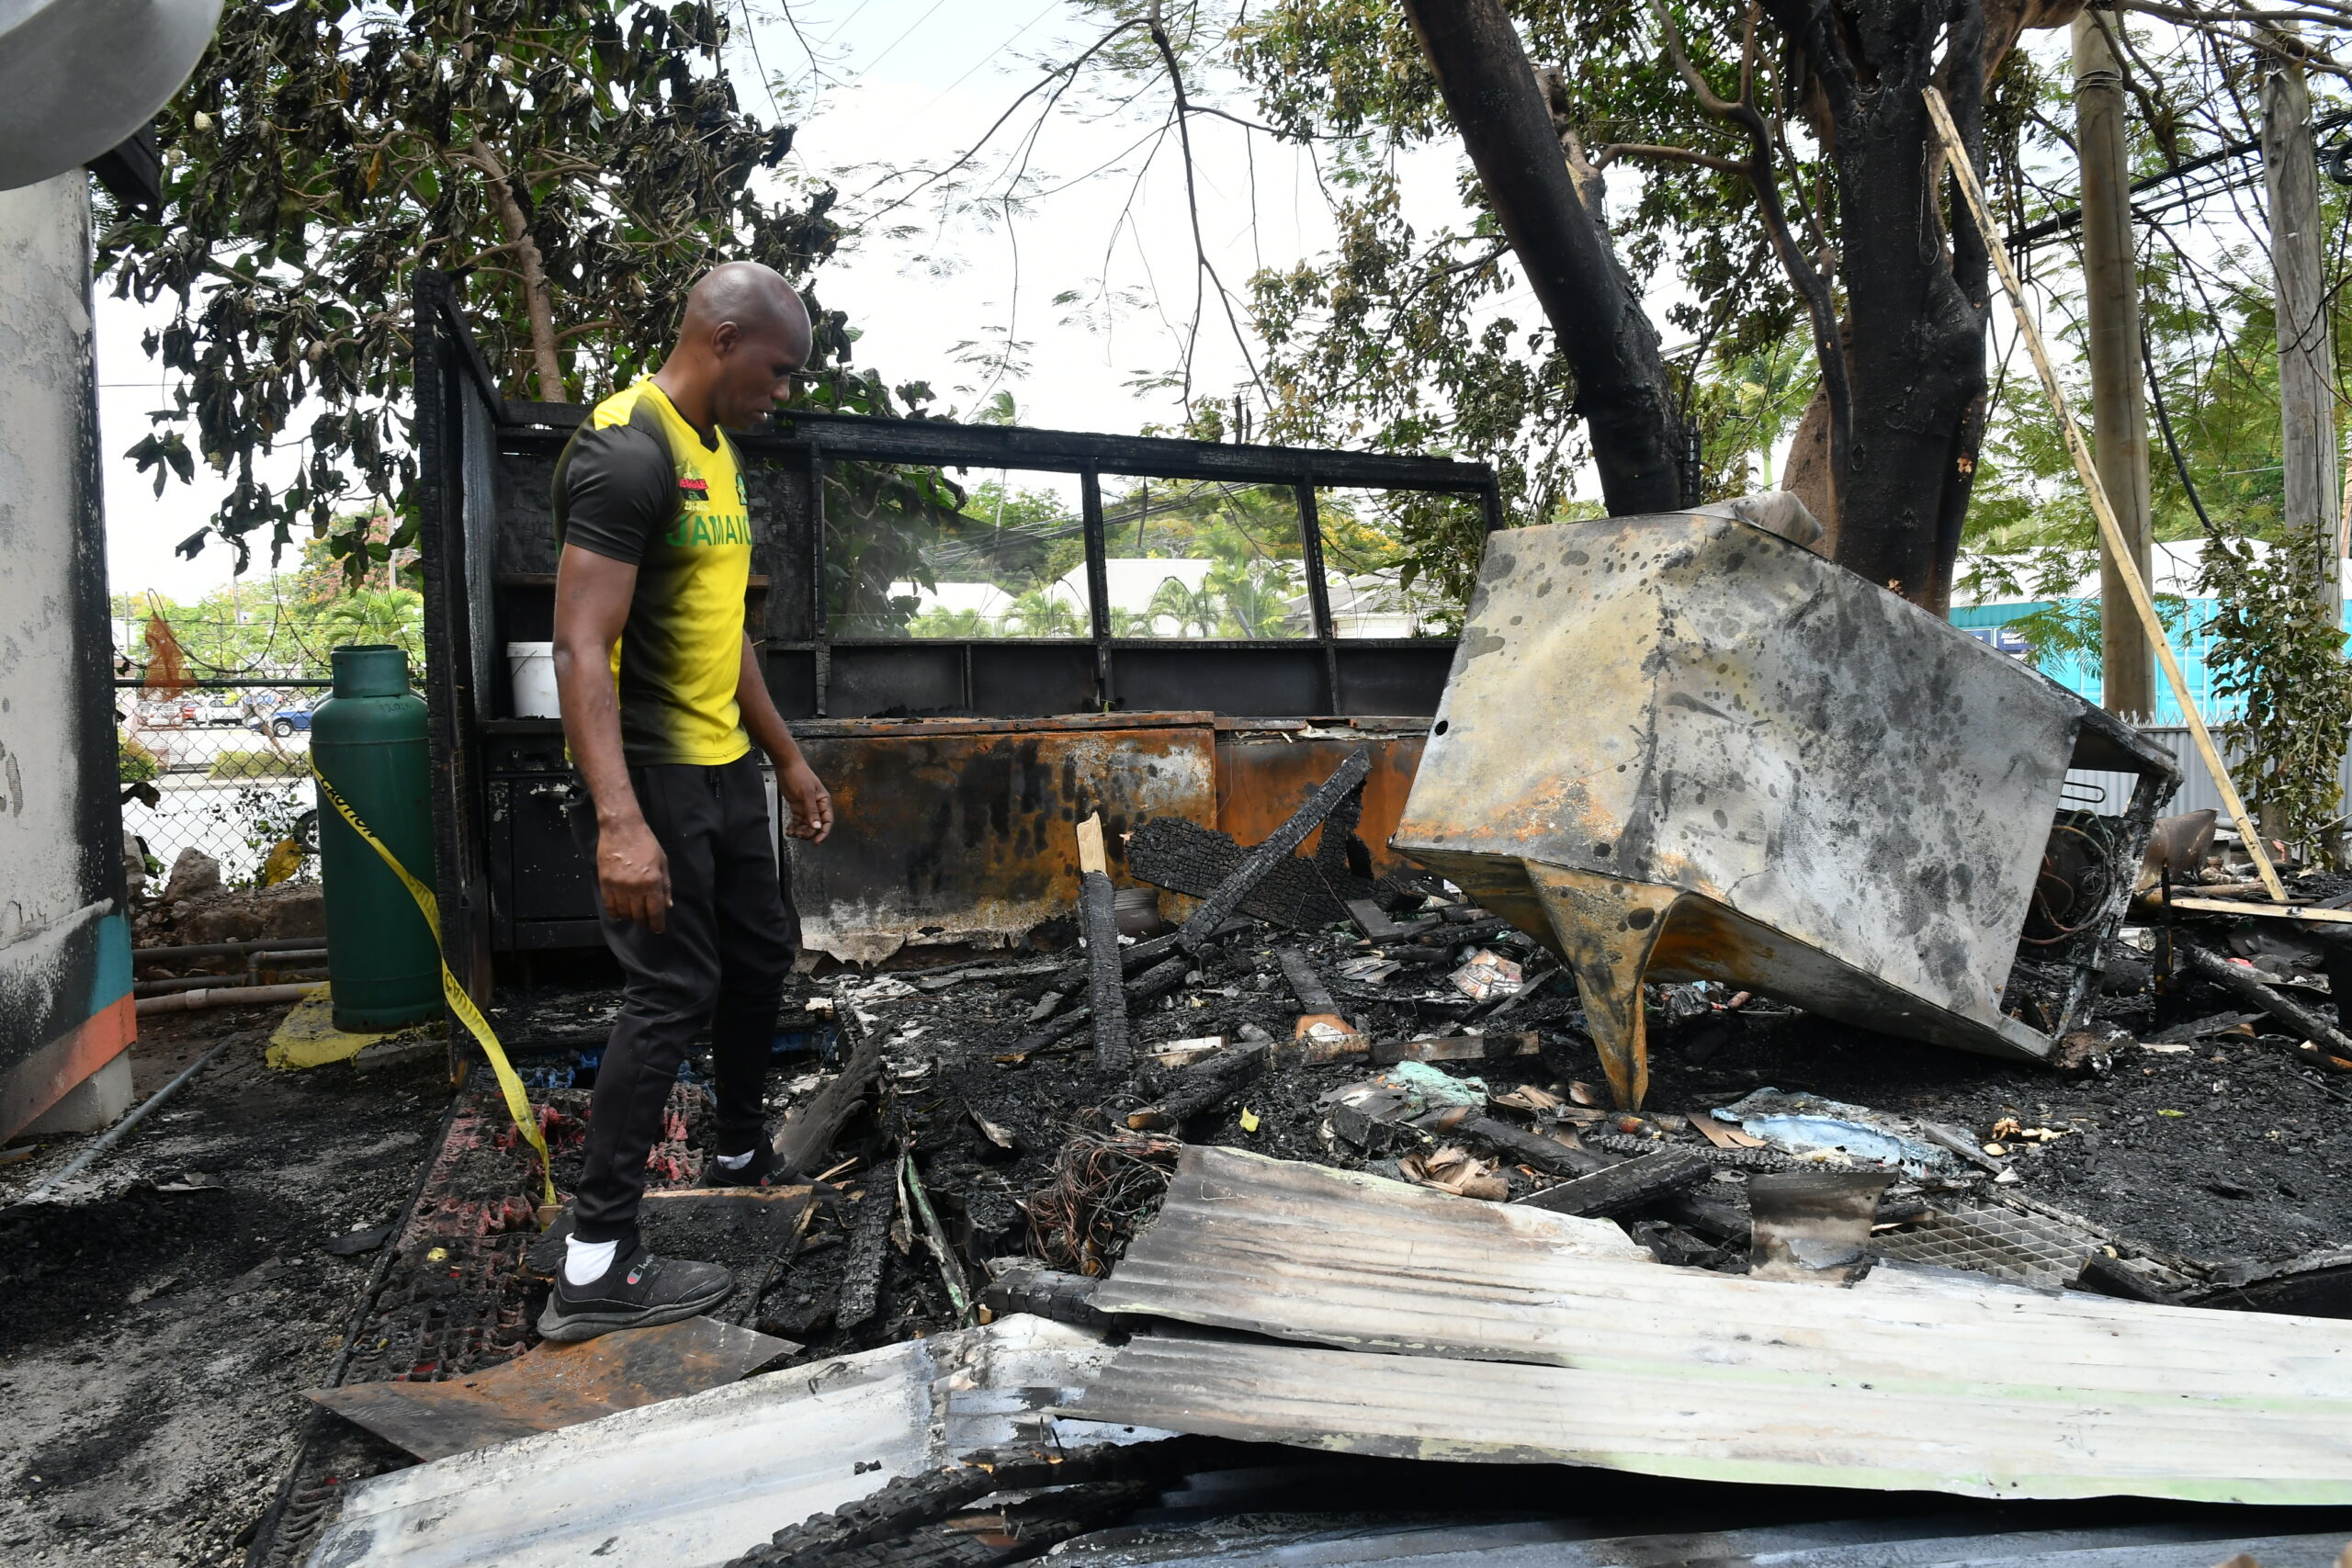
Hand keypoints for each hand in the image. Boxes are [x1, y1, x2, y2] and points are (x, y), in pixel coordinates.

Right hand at [597, 814, 671, 931]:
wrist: (622, 829)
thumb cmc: (646, 843)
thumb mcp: (662, 862)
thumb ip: (665, 885)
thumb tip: (667, 906)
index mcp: (652, 882)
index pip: (655, 912)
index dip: (657, 924)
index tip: (658, 930)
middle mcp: (635, 888)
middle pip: (639, 915)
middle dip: (644, 922)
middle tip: (646, 922)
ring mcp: (618, 886)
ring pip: (624, 913)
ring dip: (630, 917)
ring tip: (633, 915)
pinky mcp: (605, 883)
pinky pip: (609, 906)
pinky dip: (615, 913)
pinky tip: (620, 912)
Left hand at [782, 760, 833, 843]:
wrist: (786, 765)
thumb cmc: (799, 775)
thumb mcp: (806, 793)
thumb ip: (812, 810)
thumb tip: (817, 826)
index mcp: (823, 802)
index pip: (827, 821)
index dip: (823, 833)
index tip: (816, 842)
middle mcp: (817, 806)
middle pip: (816, 825)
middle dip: (809, 833)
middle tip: (799, 835)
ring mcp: (807, 807)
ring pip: (807, 825)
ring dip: (801, 831)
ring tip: (793, 832)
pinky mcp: (797, 807)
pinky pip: (798, 822)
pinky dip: (794, 827)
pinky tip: (789, 830)